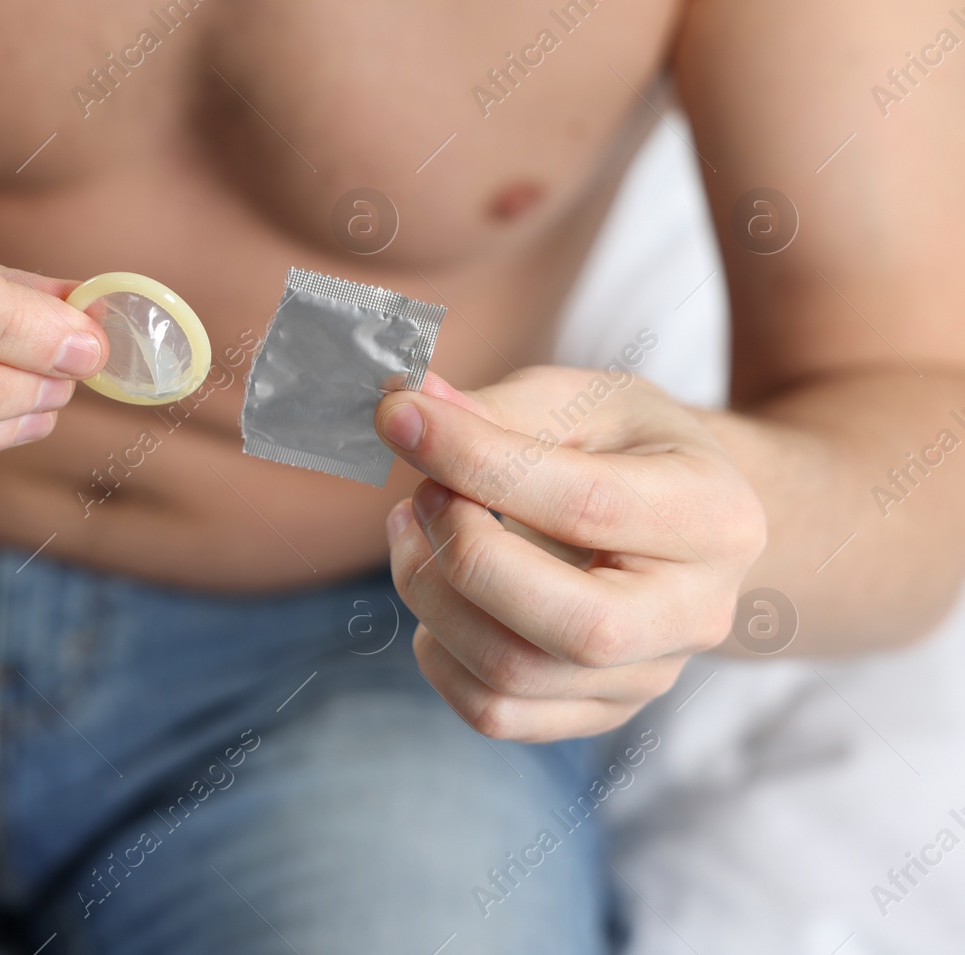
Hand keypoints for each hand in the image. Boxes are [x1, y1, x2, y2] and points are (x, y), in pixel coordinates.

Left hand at [375, 366, 766, 741]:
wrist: (684, 516)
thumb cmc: (628, 447)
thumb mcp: (584, 400)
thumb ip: (499, 409)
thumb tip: (406, 409)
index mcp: (711, 514)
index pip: (583, 505)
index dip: (475, 462)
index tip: (401, 421)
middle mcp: (695, 613)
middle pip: (568, 625)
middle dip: (462, 553)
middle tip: (423, 494)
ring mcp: (649, 675)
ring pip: (514, 674)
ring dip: (429, 597)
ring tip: (411, 528)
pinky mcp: (598, 710)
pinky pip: (494, 712)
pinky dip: (436, 652)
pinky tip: (435, 590)